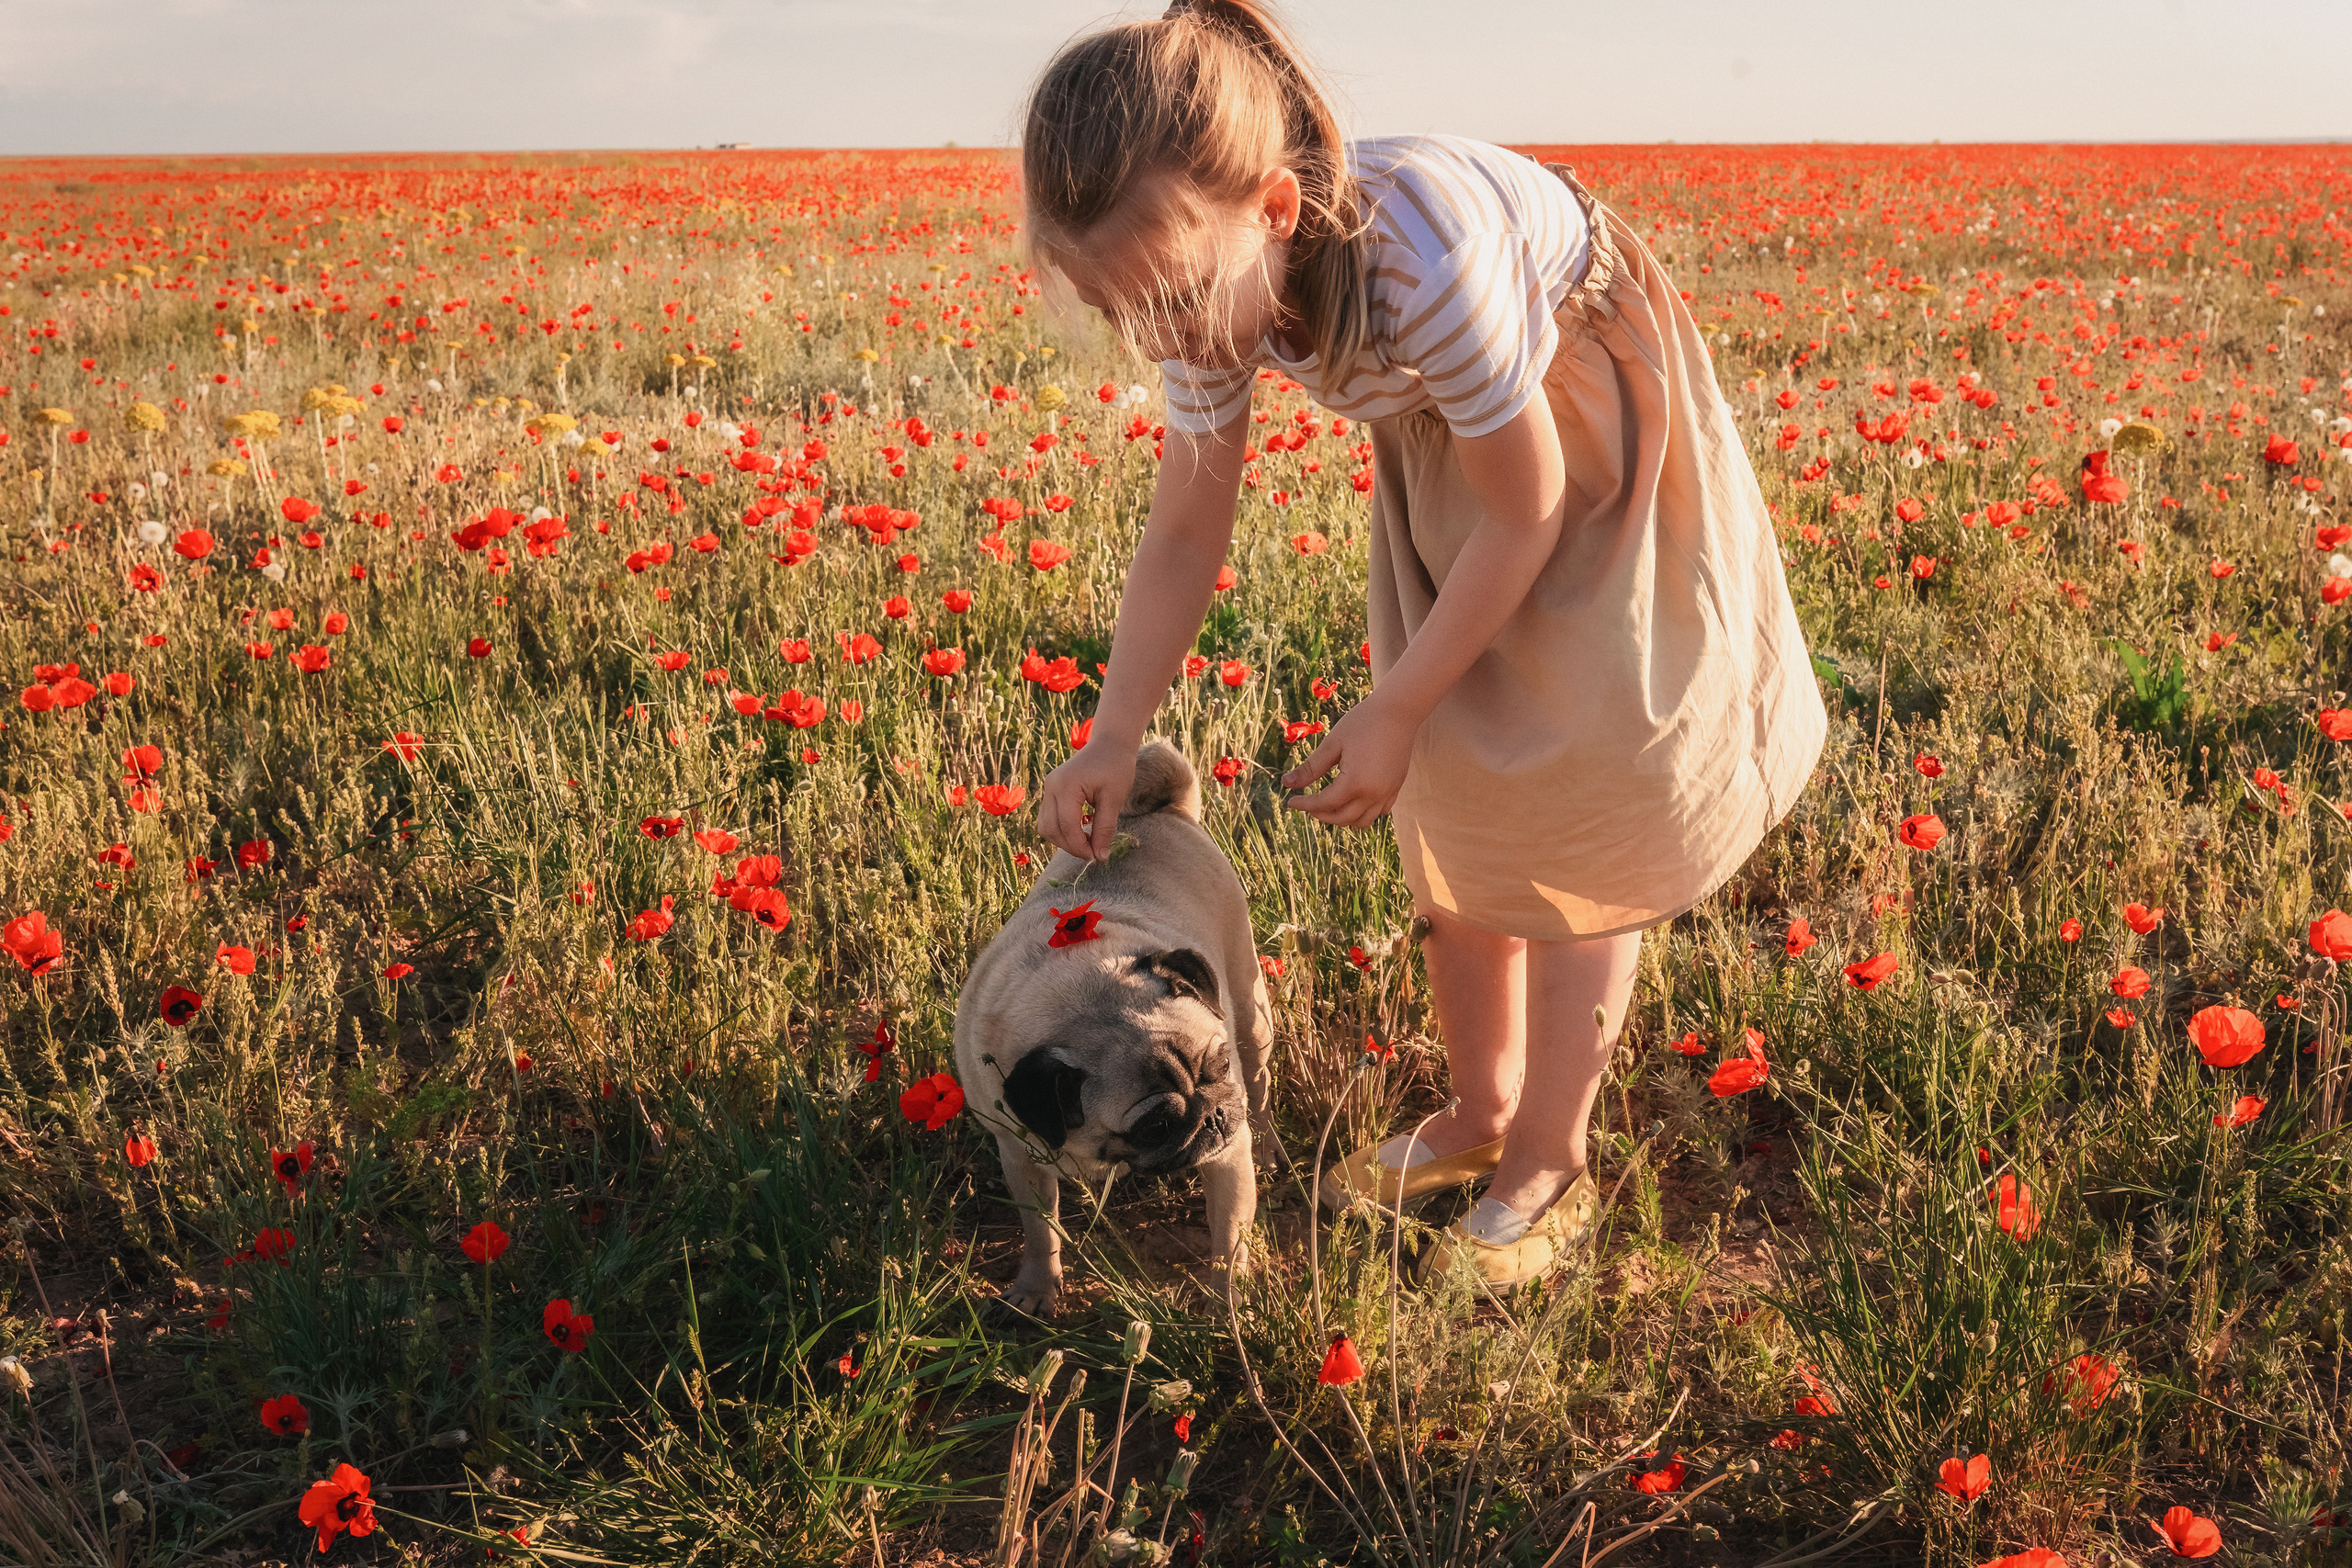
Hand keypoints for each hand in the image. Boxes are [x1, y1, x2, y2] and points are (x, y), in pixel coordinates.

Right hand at [1038, 739, 1137, 861]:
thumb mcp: (1114, 799)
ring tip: (1087, 843)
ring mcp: (1048, 788)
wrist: (1110, 743)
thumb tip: (1100, 856)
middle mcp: (1051, 786)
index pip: (1066, 826)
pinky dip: (1061, 830)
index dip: (1080, 846)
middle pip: (1050, 829)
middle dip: (1070, 846)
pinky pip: (1048, 818)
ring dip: (1063, 840)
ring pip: (1045, 826)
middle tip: (1093, 853)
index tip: (1097, 857)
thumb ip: (1105, 828)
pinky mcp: (1051, 791)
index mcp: (1066, 786)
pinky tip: (1080, 832)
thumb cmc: (1116, 767)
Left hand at [1281, 693, 1418, 828]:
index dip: (1305, 805)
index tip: (1291, 801)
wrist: (1399, 711)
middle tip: (1308, 804)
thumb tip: (1286, 784)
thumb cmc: (1362, 723)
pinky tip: (1353, 799)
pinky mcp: (1396, 787)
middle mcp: (1373, 794)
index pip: (1324, 804)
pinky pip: (1379, 812)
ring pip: (1362, 821)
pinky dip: (1363, 812)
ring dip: (1343, 818)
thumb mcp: (1332, 744)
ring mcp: (1387, 792)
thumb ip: (1310, 768)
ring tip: (1329, 804)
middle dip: (1321, 815)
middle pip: (1342, 818)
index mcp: (1354, 783)